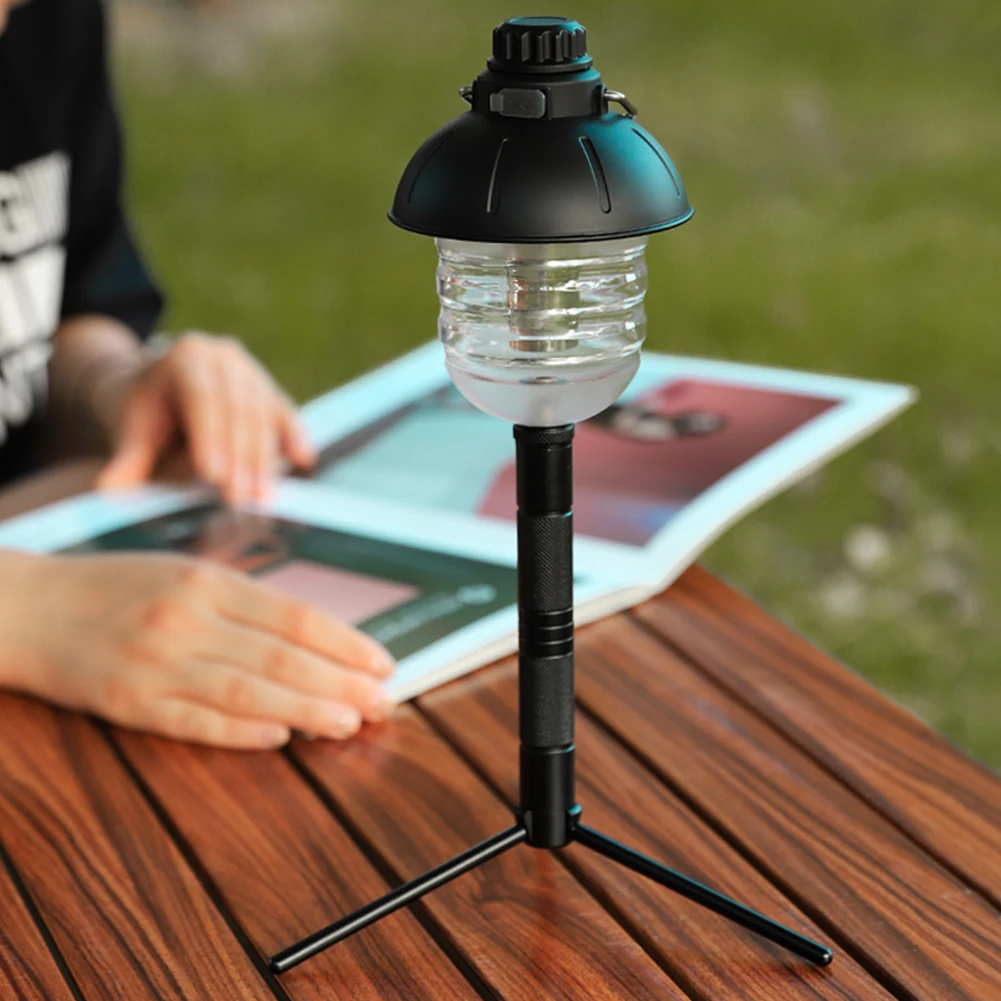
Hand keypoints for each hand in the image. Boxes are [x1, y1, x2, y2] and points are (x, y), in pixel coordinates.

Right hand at [0, 551, 395, 747]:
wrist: (29, 607)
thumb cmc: (121, 587)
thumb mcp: (188, 573)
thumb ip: (247, 602)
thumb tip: (317, 637)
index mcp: (207, 582)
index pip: (296, 616)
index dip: (346, 644)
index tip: (384, 664)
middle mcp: (187, 620)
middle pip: (282, 658)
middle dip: (342, 683)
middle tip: (385, 703)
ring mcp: (156, 663)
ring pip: (247, 693)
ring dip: (306, 712)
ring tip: (350, 724)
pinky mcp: (128, 702)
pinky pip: (194, 722)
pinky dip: (241, 733)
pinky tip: (280, 740)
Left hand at [96, 333, 315, 503]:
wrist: (165, 387)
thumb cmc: (149, 411)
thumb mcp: (132, 429)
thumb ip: (127, 459)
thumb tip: (109, 490)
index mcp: (185, 357)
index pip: (202, 397)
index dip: (211, 437)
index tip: (215, 475)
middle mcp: (223, 357)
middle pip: (237, 408)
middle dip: (241, 457)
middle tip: (241, 497)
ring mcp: (251, 370)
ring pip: (263, 414)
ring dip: (265, 458)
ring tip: (263, 495)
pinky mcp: (270, 389)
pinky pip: (285, 412)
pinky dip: (295, 437)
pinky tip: (303, 461)